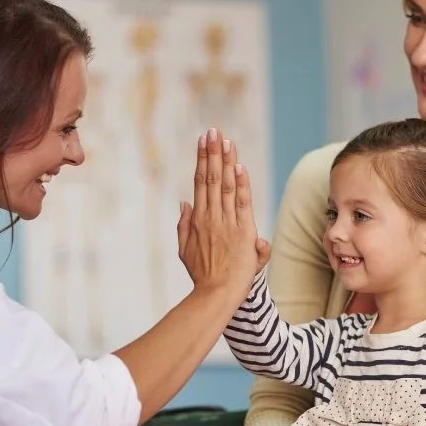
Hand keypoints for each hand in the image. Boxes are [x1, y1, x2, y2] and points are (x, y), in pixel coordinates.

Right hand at [176, 128, 260, 290]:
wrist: (216, 294)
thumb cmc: (203, 276)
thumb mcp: (185, 250)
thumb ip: (184, 226)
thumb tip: (183, 203)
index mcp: (198, 219)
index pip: (200, 183)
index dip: (203, 160)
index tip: (204, 142)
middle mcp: (211, 217)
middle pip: (211, 178)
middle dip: (212, 153)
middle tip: (213, 131)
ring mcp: (226, 223)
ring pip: (224, 185)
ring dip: (226, 161)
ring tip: (225, 140)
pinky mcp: (242, 231)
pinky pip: (241, 202)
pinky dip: (240, 184)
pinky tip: (238, 166)